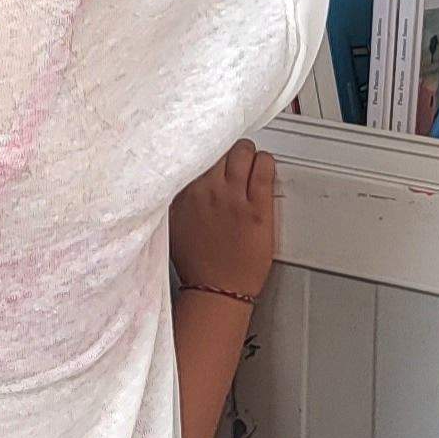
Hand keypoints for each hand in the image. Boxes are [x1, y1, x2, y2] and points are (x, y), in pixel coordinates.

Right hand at [170, 141, 276, 302]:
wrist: (217, 289)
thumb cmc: (196, 262)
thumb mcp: (172, 223)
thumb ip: (177, 196)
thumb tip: (183, 175)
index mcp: (184, 193)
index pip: (196, 153)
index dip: (206, 149)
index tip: (211, 150)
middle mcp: (207, 191)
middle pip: (220, 147)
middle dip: (227, 150)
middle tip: (232, 159)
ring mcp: (233, 198)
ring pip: (243, 151)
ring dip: (247, 153)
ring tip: (248, 162)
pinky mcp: (258, 208)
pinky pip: (265, 169)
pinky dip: (266, 162)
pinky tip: (263, 168)